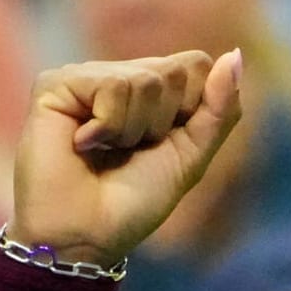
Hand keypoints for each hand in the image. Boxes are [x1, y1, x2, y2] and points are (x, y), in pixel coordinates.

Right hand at [10, 51, 243, 268]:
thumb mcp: (192, 153)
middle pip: (175, 70)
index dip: (194, 108)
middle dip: (163, 122)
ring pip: (146, 79)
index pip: (197, 65)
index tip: (164, 143)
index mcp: (152, 89)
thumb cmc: (135, 199)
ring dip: (133, 129)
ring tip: (104, 150)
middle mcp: (119, 75)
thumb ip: (220, 107)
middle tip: (129, 150)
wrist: (87, 235)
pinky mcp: (56, 84)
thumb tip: (234, 55)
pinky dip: (108, 125)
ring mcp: (87, 77)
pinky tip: (82, 144)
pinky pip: (112, 85)